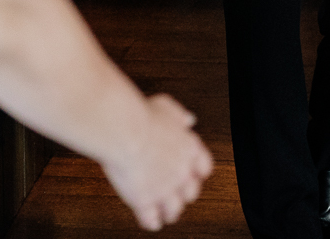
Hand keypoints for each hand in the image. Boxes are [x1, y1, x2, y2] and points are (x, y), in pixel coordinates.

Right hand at [100, 92, 212, 229]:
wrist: (125, 132)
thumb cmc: (143, 116)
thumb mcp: (166, 106)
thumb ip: (178, 116)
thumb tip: (188, 119)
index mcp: (188, 148)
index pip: (204, 167)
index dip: (199, 172)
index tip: (196, 174)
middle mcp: (180, 172)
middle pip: (191, 192)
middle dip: (185, 195)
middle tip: (179, 194)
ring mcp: (163, 189)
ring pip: (174, 209)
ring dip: (171, 212)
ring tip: (167, 213)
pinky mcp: (144, 201)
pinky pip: (151, 219)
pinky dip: (152, 222)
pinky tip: (150, 222)